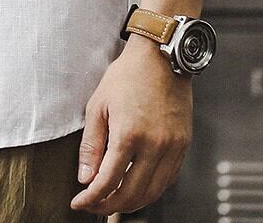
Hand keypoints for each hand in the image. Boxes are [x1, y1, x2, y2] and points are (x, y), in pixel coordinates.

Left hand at [70, 34, 192, 214]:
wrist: (160, 57)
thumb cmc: (127, 75)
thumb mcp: (98, 105)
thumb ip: (91, 145)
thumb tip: (85, 178)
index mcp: (129, 134)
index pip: (108, 182)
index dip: (91, 198)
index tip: (78, 202)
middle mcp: (154, 145)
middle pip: (131, 194)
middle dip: (108, 205)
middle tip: (93, 204)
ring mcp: (172, 147)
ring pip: (152, 193)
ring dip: (130, 203)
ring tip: (111, 201)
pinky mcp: (183, 145)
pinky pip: (167, 180)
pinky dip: (150, 191)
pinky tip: (136, 187)